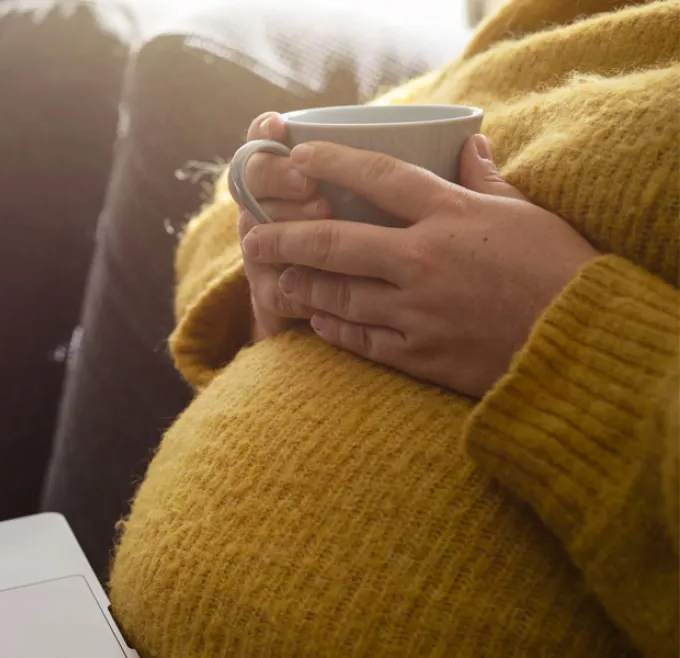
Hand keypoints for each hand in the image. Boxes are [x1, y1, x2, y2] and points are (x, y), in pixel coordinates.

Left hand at [240, 134, 598, 397]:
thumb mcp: (528, 214)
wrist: (583, 349)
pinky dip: (332, 328)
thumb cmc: (562, 272)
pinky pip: (359, 339)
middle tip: (254, 235)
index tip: (297, 157)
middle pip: (334, 243)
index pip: (378, 177)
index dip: (331, 163)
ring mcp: (417, 311)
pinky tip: (316, 321)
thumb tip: (467, 145)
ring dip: (299, 284)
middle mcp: (424, 261)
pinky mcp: (419, 354)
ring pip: (336, 295)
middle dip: (285, 237)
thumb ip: (486, 181)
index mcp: (452, 216)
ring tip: (275, 277)